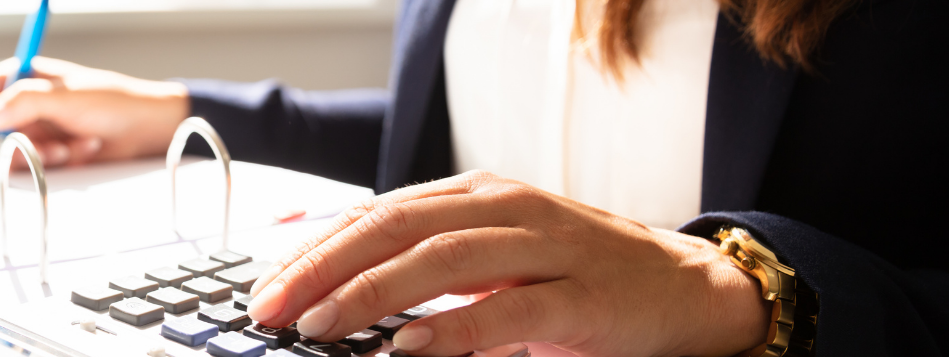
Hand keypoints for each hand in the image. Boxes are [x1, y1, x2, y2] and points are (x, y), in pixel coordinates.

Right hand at [0, 57, 189, 167]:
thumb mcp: (67, 97)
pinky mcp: (44, 154)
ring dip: (40, 153)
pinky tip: (80, 151)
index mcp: (21, 77)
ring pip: (8, 153)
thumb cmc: (114, 102)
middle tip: (43, 142)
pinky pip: (31, 167)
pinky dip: (55, 163)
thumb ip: (26, 102)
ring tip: (71, 145)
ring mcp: (32, 130)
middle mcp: (21, 103)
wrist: (146, 129)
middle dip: (16, 140)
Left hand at [245, 170, 769, 356]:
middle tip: (273, 307)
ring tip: (321, 325)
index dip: (314, 248)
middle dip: (324, 267)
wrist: (683, 287)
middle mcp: (504, 209)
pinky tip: (406, 348)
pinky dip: (450, 330)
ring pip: (442, 259)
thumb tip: (329, 281)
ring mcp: (546, 248)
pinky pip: (506, 311)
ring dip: (371, 293)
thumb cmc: (575, 274)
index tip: (265, 286)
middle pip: (395, 226)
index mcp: (474, 195)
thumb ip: (421, 260)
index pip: (375, 212)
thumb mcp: (490, 256)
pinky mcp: (582, 297)